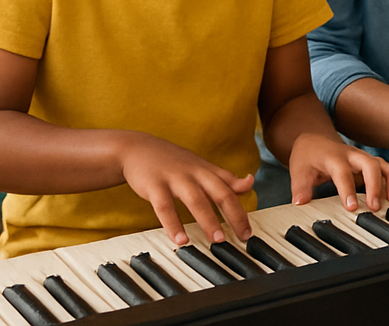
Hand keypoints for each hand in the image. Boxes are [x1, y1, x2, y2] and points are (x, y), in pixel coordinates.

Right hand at [118, 133, 253, 246]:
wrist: (138, 148)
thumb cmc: (173, 162)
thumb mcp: (202, 167)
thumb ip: (225, 178)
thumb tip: (250, 183)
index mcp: (207, 170)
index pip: (231, 189)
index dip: (242, 210)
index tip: (249, 232)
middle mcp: (195, 173)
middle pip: (220, 192)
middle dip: (233, 215)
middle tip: (242, 236)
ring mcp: (175, 178)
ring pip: (196, 199)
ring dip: (208, 220)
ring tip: (217, 240)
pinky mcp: (154, 185)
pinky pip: (165, 207)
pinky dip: (173, 224)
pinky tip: (180, 240)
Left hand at [288, 132, 388, 211]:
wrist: (315, 141)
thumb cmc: (309, 157)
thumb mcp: (298, 171)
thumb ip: (300, 187)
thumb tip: (300, 201)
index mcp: (334, 157)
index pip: (343, 172)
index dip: (348, 189)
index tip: (352, 207)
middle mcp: (352, 155)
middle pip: (370, 164)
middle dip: (375, 185)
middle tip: (375, 207)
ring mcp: (364, 159)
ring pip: (384, 165)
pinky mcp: (371, 164)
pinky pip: (388, 170)